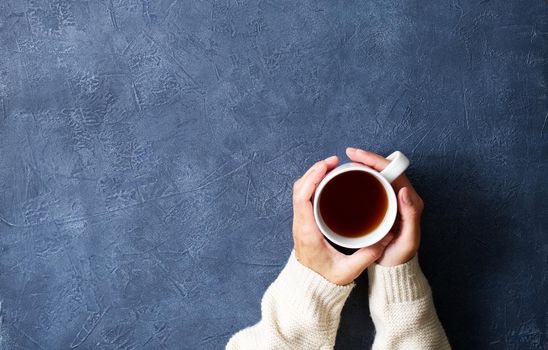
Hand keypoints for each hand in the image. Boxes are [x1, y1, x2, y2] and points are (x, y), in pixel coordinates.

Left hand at [292, 156, 393, 284]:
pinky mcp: (303, 220)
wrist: (309, 285)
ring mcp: (300, 221)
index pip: (302, 198)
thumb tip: (385, 239)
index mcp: (307, 231)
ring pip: (300, 190)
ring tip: (331, 166)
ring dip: (313, 175)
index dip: (312, 178)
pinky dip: (313, 183)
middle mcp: (300, 223)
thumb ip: (366, 257)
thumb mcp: (348, 271)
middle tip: (334, 161)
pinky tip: (327, 179)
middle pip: (299, 188)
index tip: (326, 166)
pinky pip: (303, 195)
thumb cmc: (326, 278)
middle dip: (314, 170)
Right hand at [346, 147, 423, 266]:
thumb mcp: (408, 239)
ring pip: (378, 175)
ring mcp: (392, 199)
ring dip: (363, 165)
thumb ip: (410, 216)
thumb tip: (404, 190)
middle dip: (367, 158)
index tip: (357, 155)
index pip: (393, 171)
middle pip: (385, 169)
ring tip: (347, 162)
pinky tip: (349, 177)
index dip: (375, 160)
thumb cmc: (400, 255)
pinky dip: (361, 177)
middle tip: (348, 154)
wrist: (393, 267)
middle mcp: (402, 196)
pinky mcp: (382, 204)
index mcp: (410, 201)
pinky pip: (372, 185)